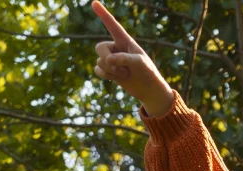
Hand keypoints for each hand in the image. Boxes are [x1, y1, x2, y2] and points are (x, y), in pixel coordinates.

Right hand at [91, 2, 174, 116]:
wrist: (148, 89)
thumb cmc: (147, 72)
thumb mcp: (139, 63)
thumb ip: (123, 59)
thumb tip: (108, 61)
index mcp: (125, 41)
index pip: (113, 25)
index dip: (103, 14)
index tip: (94, 2)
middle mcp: (116, 47)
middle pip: (100, 47)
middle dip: (107, 59)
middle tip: (121, 68)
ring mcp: (111, 59)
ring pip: (99, 61)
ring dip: (112, 71)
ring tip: (126, 74)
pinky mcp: (108, 70)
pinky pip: (97, 70)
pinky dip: (107, 76)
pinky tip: (117, 78)